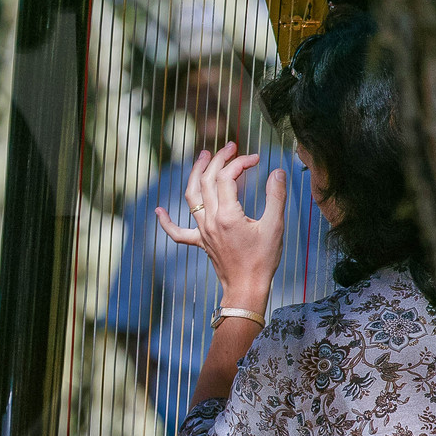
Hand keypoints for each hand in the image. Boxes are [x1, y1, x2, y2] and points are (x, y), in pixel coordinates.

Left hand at [154, 142, 286, 311]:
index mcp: (228, 215)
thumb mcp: (275, 226)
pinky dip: (166, 221)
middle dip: (218, 160)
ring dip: (196, 174)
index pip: (227, 177)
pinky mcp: (200, 243)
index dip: (240, 162)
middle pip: (208, 181)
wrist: (247, 288)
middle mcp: (210, 221)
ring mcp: (203, 232)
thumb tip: (277, 172)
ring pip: (191, 197)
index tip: (256, 159)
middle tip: (230, 146)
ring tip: (203, 157)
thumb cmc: (263, 260)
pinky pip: (178, 232)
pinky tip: (158, 211)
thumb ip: (276, 197)